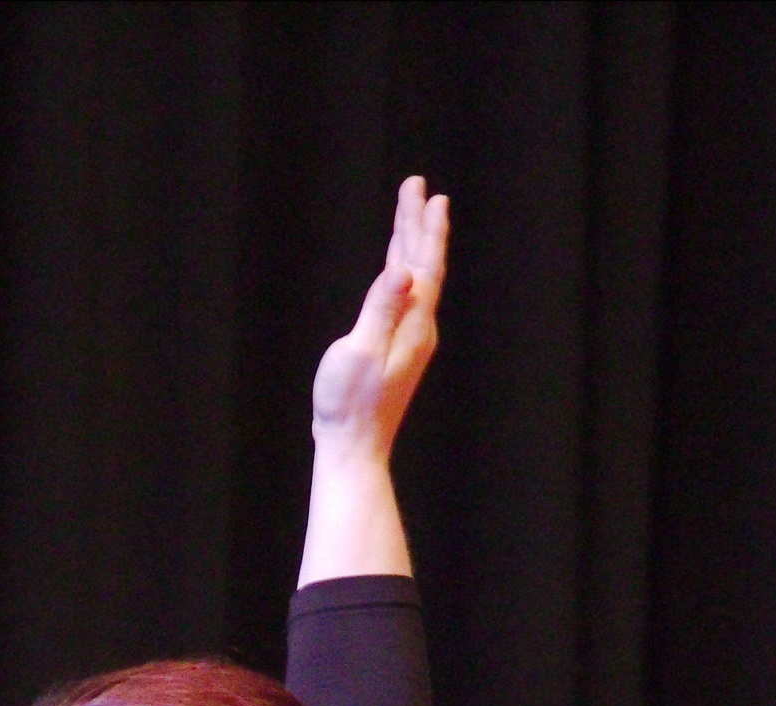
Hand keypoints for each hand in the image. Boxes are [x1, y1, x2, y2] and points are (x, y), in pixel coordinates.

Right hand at [309, 175, 449, 457]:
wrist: (353, 447)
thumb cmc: (349, 403)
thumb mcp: (359, 351)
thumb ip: (381, 308)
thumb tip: (403, 271)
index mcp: (413, 324)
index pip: (424, 264)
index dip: (423, 227)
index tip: (426, 192)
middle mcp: (419, 328)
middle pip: (422, 265)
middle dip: (418, 225)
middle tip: (418, 188)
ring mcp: (410, 339)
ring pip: (414, 280)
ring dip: (412, 245)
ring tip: (411, 217)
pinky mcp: (397, 350)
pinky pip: (404, 297)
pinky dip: (402, 272)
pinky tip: (398, 269)